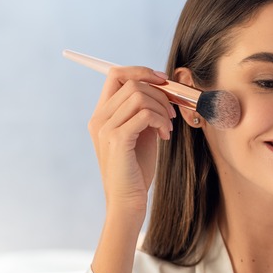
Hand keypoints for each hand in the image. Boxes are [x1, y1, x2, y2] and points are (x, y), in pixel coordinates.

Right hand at [88, 66, 175, 272]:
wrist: (127, 202)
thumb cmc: (136, 170)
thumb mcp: (141, 134)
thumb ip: (145, 111)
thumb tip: (163, 89)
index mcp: (102, 114)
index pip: (115, 74)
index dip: (141, 71)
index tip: (163, 81)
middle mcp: (99, 118)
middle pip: (130, 81)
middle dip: (159, 92)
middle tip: (172, 111)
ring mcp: (105, 128)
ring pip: (139, 95)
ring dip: (162, 108)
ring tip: (168, 127)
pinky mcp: (117, 139)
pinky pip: (145, 113)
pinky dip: (161, 120)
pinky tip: (165, 136)